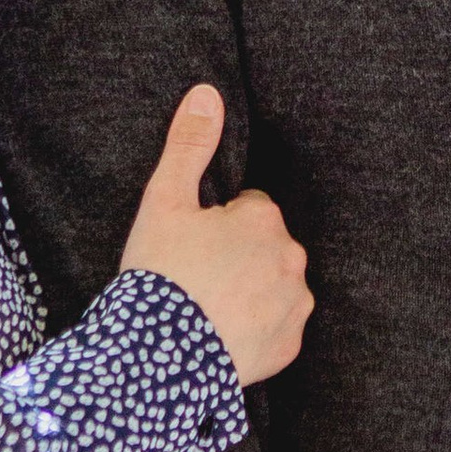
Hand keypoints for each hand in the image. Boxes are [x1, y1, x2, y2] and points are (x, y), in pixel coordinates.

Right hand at [121, 85, 311, 384]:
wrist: (155, 359)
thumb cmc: (160, 276)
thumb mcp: (164, 201)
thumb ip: (189, 144)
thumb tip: (207, 92)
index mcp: (265, 219)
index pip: (248, 210)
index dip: (215, 226)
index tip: (191, 247)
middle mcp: (291, 258)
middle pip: (264, 247)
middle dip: (237, 256)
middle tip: (195, 279)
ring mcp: (294, 305)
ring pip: (273, 285)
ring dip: (249, 292)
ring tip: (205, 309)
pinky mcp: (289, 346)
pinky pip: (276, 328)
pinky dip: (255, 330)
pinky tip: (220, 335)